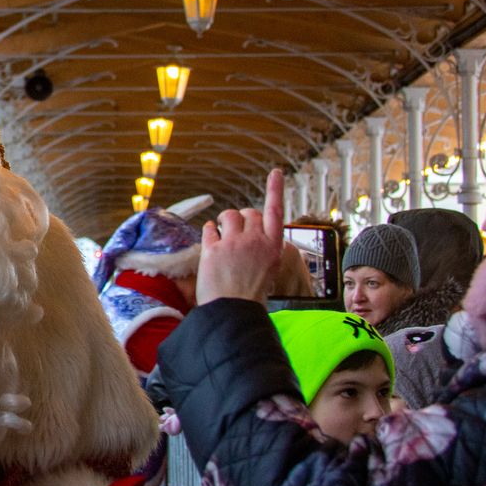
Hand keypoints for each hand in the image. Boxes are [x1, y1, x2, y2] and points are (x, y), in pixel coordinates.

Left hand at [196, 169, 285, 305]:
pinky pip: (210, 228)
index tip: (276, 173)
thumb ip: (262, 251)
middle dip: (242, 217)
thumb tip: (253, 239)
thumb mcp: (268, 272)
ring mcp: (234, 243)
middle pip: (249, 212)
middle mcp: (256, 241)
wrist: (234, 313)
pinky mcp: (214, 248)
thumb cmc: (251, 297)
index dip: (275, 190)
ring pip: (229, 215)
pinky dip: (209, 231)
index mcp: (273, 248)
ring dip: (224, 220)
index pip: (276, 212)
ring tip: (222, 232)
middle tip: (235, 231)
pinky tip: (211, 240)